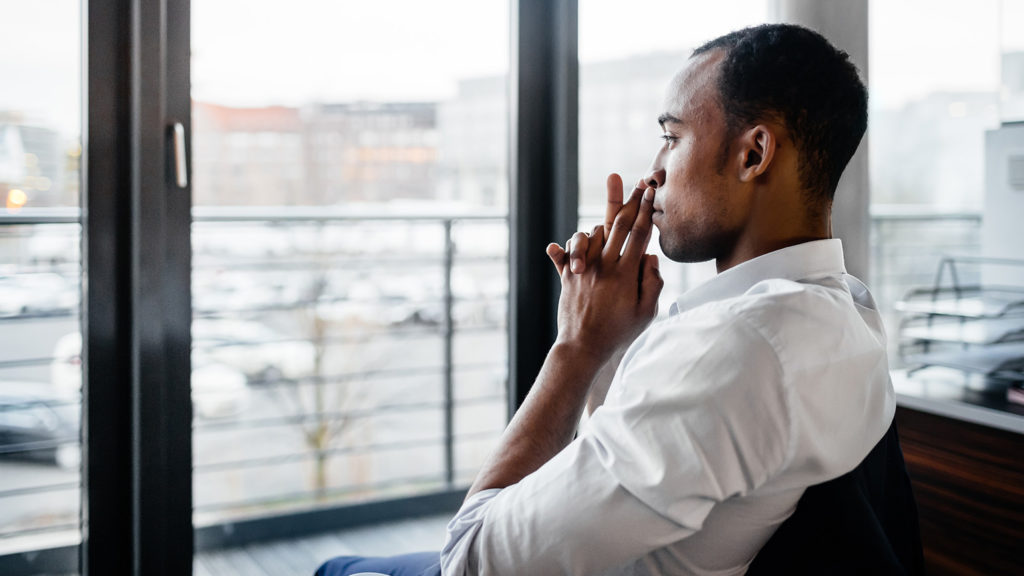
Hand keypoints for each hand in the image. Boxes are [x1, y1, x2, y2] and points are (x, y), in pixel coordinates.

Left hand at [546, 184, 662, 363]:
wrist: (584, 348)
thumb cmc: (620, 333)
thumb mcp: (646, 313)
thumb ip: (653, 283)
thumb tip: (650, 256)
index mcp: (626, 273)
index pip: (639, 233)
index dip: (646, 209)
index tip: (651, 190)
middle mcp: (604, 266)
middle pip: (618, 224)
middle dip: (630, 201)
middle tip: (638, 182)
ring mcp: (584, 270)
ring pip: (592, 233)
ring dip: (602, 225)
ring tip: (610, 221)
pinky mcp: (567, 278)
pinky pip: (563, 256)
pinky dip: (561, 250)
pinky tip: (555, 247)